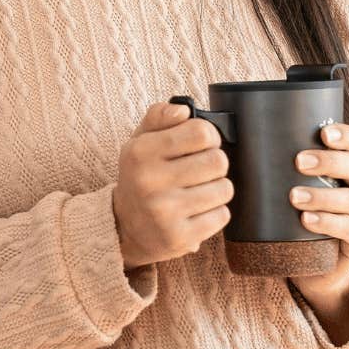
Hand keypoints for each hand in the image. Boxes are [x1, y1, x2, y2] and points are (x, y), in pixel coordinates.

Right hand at [111, 101, 233, 268]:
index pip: (202, 132)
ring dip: (216, 188)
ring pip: (224, 189)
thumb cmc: (140, 176)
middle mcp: (150, 182)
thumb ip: (159, 116)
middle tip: (199, 170)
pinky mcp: (180, 237)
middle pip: (218, 161)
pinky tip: (196, 211)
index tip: (199, 145)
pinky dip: (215, 212)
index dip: (208, 136)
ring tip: (197, 191)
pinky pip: (222, 215)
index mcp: (140, 152)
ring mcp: (165, 212)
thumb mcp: (139, 141)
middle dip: (214, 164)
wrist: (124, 228)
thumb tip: (183, 110)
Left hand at [288, 122, 348, 295]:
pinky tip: (307, 221)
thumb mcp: (293, 184)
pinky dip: (328, 223)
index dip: (347, 135)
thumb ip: (278, 163)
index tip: (322, 133)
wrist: (312, 261)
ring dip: (323, 196)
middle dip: (328, 162)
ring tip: (295, 197)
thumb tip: (233, 138)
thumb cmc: (298, 212)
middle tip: (298, 162)